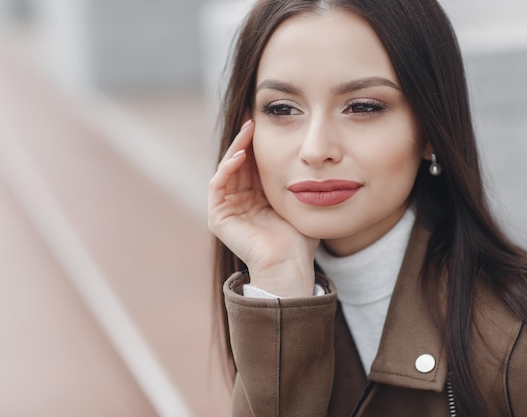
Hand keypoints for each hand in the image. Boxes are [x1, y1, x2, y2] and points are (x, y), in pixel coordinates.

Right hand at [208, 120, 318, 296]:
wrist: (290, 264)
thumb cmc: (300, 238)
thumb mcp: (298, 199)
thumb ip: (297, 179)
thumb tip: (308, 153)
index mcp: (257, 197)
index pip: (254, 163)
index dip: (258, 141)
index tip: (266, 119)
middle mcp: (240, 201)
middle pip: (239, 162)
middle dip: (245, 138)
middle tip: (253, 115)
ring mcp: (227, 209)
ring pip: (227, 169)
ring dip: (236, 147)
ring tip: (248, 129)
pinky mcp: (218, 217)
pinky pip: (218, 186)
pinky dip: (227, 168)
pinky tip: (241, 155)